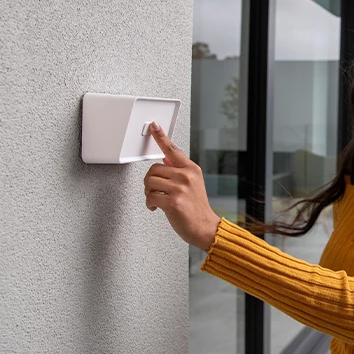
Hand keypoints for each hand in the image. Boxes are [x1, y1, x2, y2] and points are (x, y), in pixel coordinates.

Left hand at [144, 121, 219, 250]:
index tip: (154, 126)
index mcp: (191, 169)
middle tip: (155, 191)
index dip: (161, 136)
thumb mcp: (193, 184)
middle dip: (149, 181)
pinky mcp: (173, 201)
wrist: (205, 227)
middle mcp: (186, 176)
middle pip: (153, 169)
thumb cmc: (197, 208)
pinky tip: (156, 207)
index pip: (173, 149)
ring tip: (156, 199)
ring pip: (149, 182)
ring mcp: (180, 188)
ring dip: (148, 193)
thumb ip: (179, 171)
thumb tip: (165, 161)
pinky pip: (150, 196)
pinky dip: (149, 203)